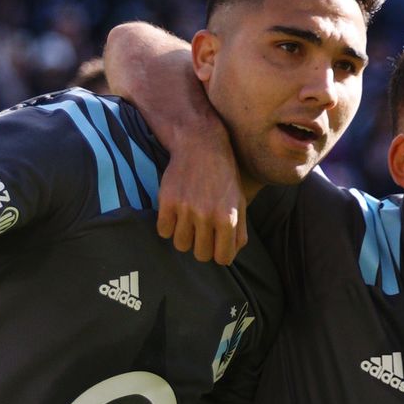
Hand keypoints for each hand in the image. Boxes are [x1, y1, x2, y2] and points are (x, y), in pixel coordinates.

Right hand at [158, 127, 246, 263]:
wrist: (201, 145)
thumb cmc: (224, 175)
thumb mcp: (239, 200)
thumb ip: (239, 230)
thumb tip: (229, 254)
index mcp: (228, 218)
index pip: (223, 258)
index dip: (219, 254)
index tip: (216, 245)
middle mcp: (207, 216)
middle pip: (201, 255)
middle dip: (202, 247)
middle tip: (202, 232)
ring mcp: (185, 209)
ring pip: (180, 245)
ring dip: (184, 237)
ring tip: (188, 222)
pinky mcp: (167, 201)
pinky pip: (163, 231)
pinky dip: (168, 226)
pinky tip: (175, 214)